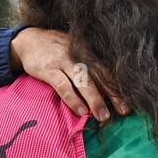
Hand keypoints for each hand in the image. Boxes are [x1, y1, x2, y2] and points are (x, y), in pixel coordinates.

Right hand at [11, 28, 126, 120]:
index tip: (129, 104)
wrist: (28, 40)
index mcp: (89, 52)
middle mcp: (79, 55)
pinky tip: (80, 111)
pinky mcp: (48, 68)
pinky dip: (72, 99)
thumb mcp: (76, 53)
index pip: (107, 71)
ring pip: (83, 81)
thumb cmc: (57, 50)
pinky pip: (63, 86)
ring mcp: (63, 61)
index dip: (118, 88)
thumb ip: (90, 68)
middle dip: (113, 95)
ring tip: (102, 116)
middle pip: (100, 76)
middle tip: (123, 112)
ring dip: (94, 99)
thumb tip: (107, 92)